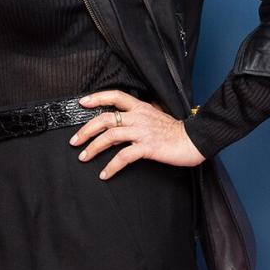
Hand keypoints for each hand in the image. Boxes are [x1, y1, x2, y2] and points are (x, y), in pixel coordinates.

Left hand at [69, 90, 204, 179]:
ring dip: (93, 148)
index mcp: (140, 107)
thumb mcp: (156, 114)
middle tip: (74, 140)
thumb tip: (123, 116)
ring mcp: (142, 132)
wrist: (194, 140)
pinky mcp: (147, 147)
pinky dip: (111, 166)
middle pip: (105, 118)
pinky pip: (123, 157)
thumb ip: (140, 113)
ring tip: (83, 157)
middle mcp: (138, 117)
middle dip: (86, 129)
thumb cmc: (175, 130)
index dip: (97, 98)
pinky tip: (104, 173)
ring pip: (110, 136)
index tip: (82, 103)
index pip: (115, 96)